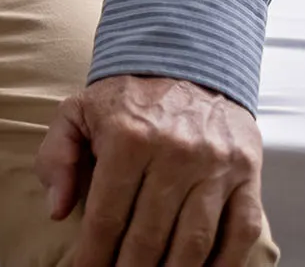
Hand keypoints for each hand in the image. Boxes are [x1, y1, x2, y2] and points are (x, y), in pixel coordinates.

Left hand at [37, 74, 266, 266]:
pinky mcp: (248, 173)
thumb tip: (56, 210)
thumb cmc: (128, 95)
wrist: (189, 59)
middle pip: (149, 235)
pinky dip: (224, 264)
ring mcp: (215, 166)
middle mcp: (174, 154)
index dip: (93, 253)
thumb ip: (58, 155)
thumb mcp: (78, 110)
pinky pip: (240, 231)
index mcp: (128, 138)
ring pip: (194, 241)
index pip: (107, 214)